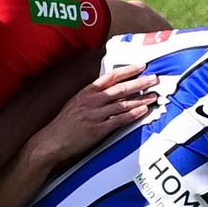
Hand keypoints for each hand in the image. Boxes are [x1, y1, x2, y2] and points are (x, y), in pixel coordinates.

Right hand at [28, 64, 158, 165]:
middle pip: (121, 88)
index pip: (111, 76)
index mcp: (87, 91)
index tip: (141, 66)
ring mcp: (95, 115)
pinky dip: (132, 115)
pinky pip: (119, 120)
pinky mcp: (98, 129)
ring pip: (123, 104)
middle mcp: (92, 101)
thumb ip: (92, 95)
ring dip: (141, 99)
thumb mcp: (76, 102)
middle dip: (140, 83)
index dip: (128, 70)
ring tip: (154, 96)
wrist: (52, 140)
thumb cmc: (64, 123)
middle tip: (155, 79)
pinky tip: (143, 111)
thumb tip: (110, 89)